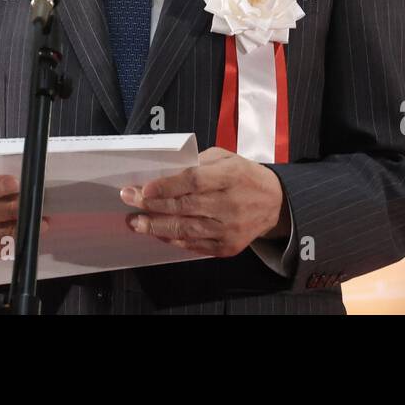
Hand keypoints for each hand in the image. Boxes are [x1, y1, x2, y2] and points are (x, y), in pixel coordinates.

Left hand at [119, 147, 286, 257]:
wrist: (275, 203)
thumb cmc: (243, 175)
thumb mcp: (226, 157)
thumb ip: (198, 164)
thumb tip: (165, 174)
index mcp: (231, 176)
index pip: (194, 181)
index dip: (167, 186)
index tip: (144, 188)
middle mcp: (231, 204)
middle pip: (185, 207)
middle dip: (152, 205)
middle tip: (128, 200)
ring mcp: (229, 229)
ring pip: (186, 229)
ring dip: (157, 226)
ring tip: (135, 222)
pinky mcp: (228, 247)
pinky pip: (195, 245)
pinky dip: (173, 239)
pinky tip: (157, 232)